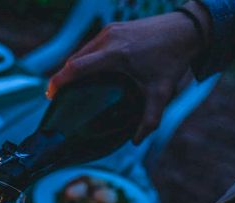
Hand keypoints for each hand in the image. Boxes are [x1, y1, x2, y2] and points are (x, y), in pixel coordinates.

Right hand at [47, 4, 209, 143]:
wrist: (185, 29)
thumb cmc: (172, 60)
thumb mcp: (162, 93)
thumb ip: (149, 120)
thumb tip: (136, 141)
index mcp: (115, 55)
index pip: (76, 68)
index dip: (58, 81)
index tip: (49, 95)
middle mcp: (108, 39)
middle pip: (74, 60)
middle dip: (62, 78)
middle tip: (56, 96)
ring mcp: (109, 31)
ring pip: (81, 52)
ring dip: (72, 68)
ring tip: (69, 86)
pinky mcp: (113, 28)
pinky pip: (90, 46)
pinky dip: (84, 60)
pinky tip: (86, 72)